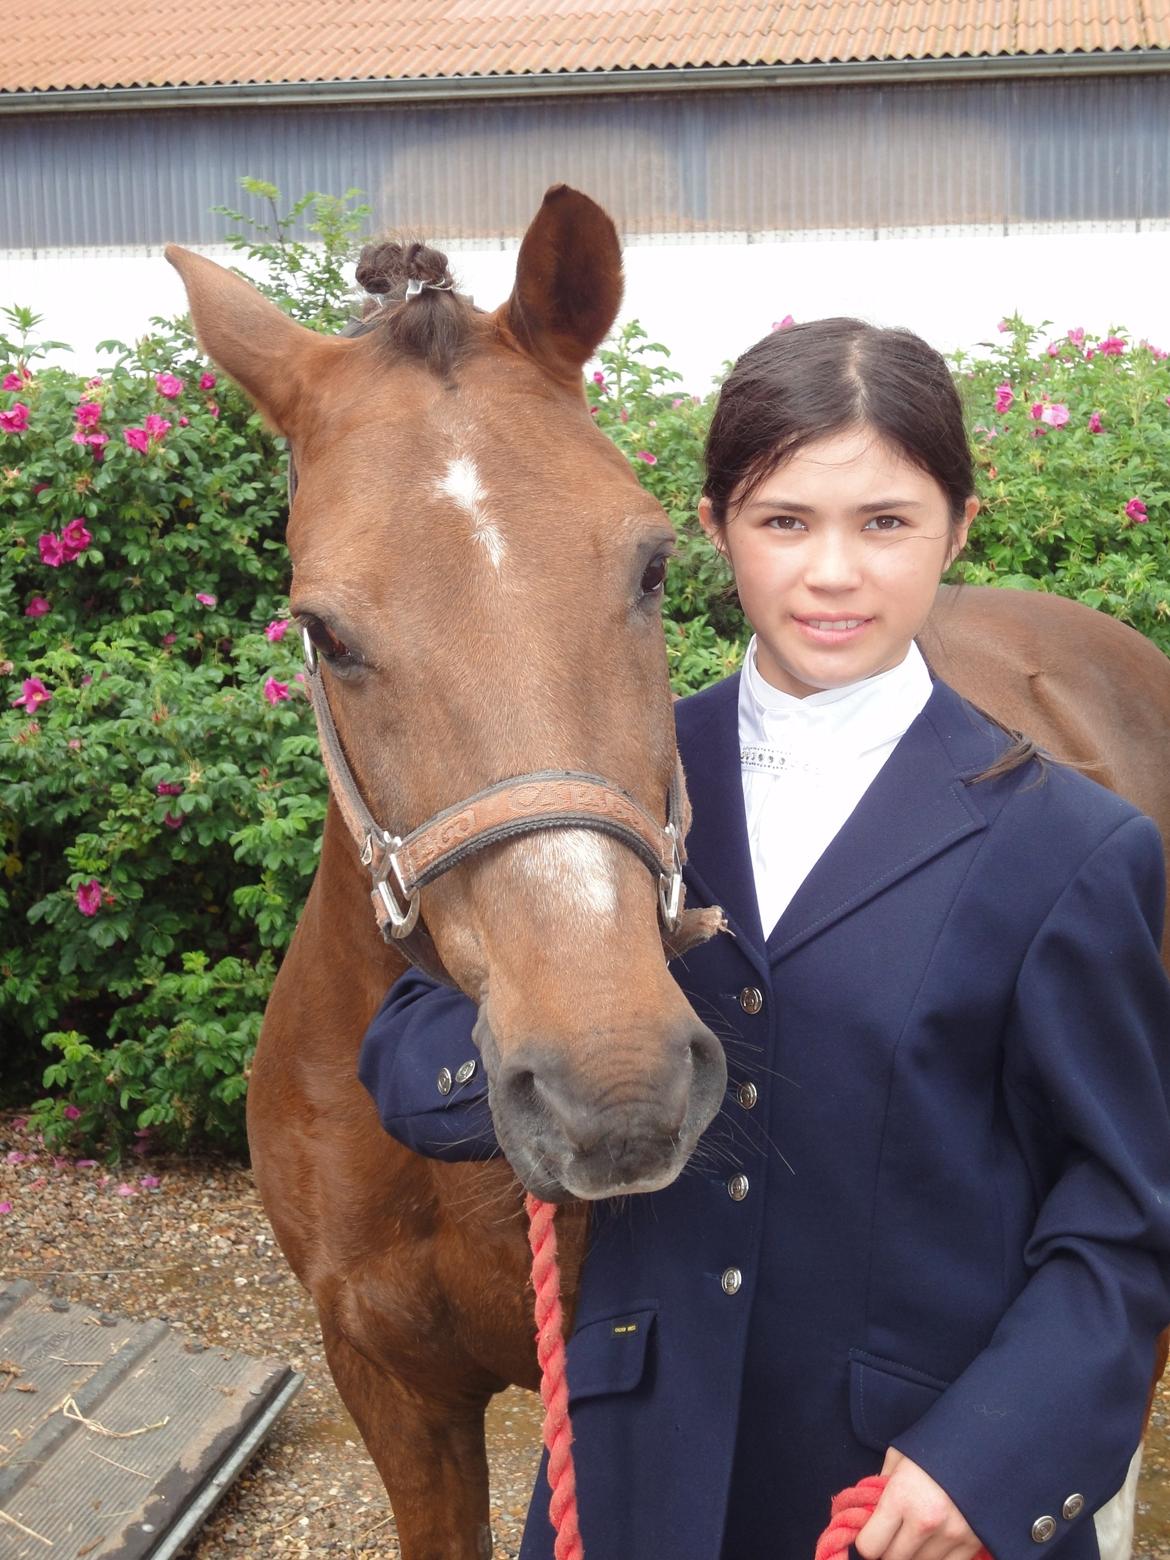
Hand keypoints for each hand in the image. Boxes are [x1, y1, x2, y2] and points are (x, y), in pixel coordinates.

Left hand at [854, 1449, 984, 1559]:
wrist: (984, 1440)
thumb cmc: (936, 1442)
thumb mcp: (900, 1454)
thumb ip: (881, 1484)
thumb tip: (869, 1511)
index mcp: (901, 1496)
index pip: (870, 1546)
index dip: (867, 1541)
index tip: (871, 1532)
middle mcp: (925, 1521)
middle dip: (889, 1548)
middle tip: (893, 1533)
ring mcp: (951, 1535)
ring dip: (915, 1553)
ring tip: (918, 1531)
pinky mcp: (972, 1544)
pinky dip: (939, 1556)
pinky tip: (937, 1539)